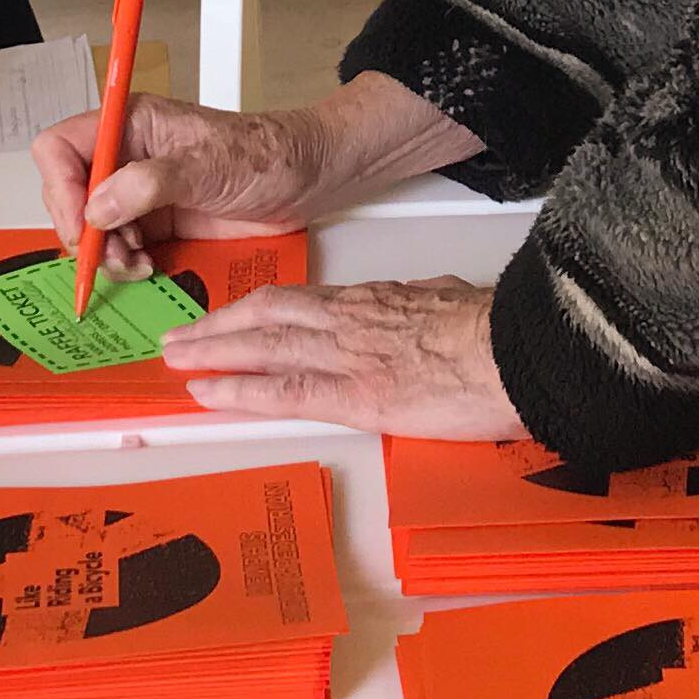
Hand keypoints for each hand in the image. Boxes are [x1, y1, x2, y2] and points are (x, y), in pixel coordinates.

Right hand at [32, 72, 485, 280]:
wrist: (310, 179)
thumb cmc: (268, 155)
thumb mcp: (210, 165)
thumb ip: (149, 183)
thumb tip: (96, 208)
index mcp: (131, 125)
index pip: (60, 148)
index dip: (61, 188)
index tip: (85, 227)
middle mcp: (127, 155)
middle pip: (69, 193)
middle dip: (84, 232)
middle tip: (114, 258)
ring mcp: (140, 191)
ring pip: (92, 227)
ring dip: (106, 254)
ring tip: (138, 266)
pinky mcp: (158, 221)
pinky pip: (121, 246)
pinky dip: (125, 264)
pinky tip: (149, 269)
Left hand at [160, 278, 521, 437]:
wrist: (523, 352)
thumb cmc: (502, 333)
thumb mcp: (454, 302)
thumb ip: (426, 306)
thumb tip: (423, 310)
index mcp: (376, 302)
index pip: (301, 303)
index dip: (258, 311)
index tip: (231, 320)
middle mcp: (351, 321)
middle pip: (267, 316)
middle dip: (219, 326)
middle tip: (180, 335)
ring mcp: (349, 356)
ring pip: (263, 345)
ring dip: (212, 351)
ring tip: (175, 358)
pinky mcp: (356, 396)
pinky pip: (284, 391)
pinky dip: (239, 390)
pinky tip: (207, 393)